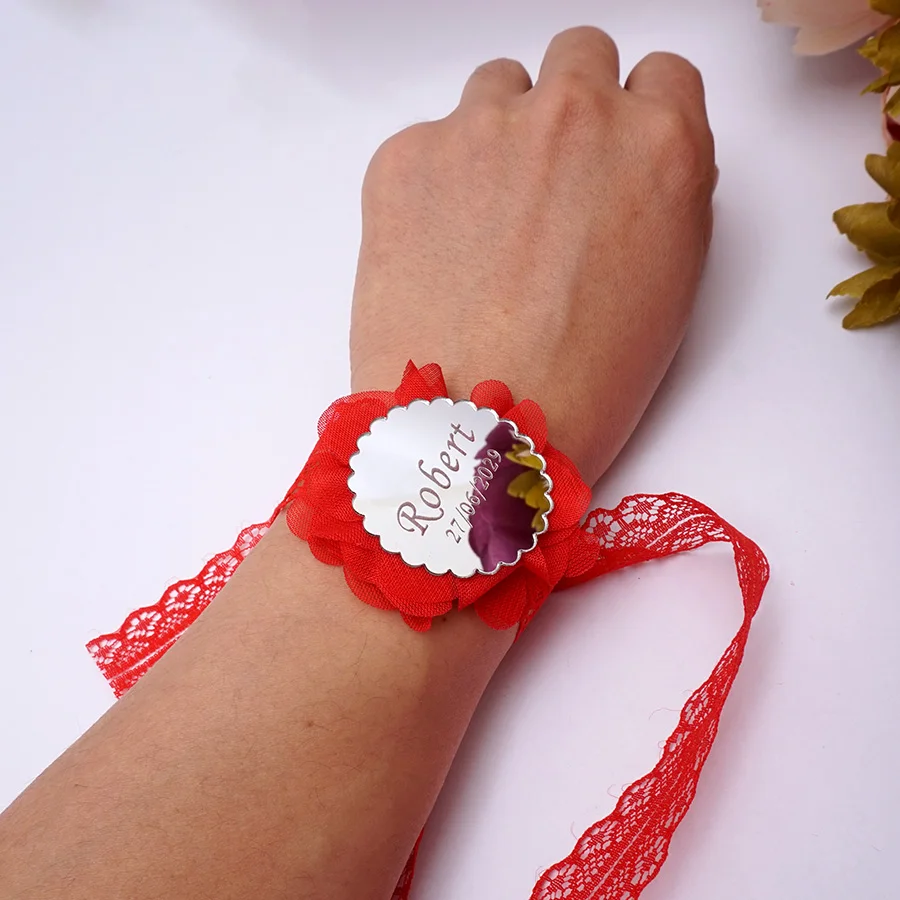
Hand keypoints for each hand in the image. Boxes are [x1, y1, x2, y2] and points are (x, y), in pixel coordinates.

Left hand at [350, 26, 714, 483]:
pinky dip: (432, 186)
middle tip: (544, 186)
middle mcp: (578, 115)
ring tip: (481, 231)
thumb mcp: (666, 290)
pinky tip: (433, 257)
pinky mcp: (405, 155)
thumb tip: (628, 170)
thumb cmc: (581, 387)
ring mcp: (484, 127)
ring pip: (497, 89)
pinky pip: (427, 142)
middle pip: (578, 55)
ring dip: (497, 140)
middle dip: (568, 109)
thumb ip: (658, 199)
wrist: (477, 435)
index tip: (611, 157)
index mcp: (661, 147)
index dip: (636, 118)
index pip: (661, 75)